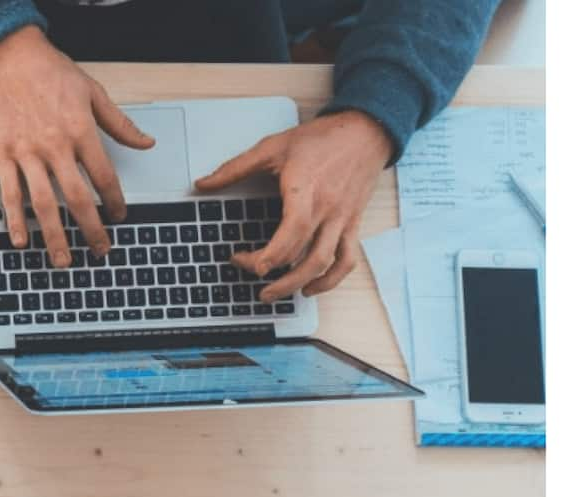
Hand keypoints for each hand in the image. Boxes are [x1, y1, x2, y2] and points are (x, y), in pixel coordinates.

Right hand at [0, 26, 154, 265]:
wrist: (10, 58)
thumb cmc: (52, 73)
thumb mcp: (93, 92)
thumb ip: (120, 124)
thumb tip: (146, 143)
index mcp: (81, 131)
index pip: (104, 176)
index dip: (115, 200)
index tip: (120, 216)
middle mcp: (55, 146)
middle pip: (78, 198)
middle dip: (91, 229)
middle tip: (100, 249)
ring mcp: (26, 153)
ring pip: (44, 203)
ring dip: (55, 235)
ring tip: (63, 259)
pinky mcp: (2, 155)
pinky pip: (10, 194)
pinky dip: (15, 220)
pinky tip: (22, 240)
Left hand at [195, 110, 390, 300]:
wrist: (365, 131)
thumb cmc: (321, 138)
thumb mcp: (272, 147)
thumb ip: (235, 168)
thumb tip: (203, 184)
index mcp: (305, 190)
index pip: (291, 233)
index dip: (267, 255)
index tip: (242, 260)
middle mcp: (327, 209)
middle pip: (305, 256)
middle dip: (276, 277)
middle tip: (254, 283)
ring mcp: (342, 219)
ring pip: (326, 263)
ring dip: (300, 284)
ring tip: (276, 293)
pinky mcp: (352, 223)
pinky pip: (347, 259)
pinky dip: (331, 279)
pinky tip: (312, 286)